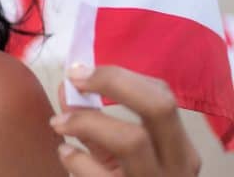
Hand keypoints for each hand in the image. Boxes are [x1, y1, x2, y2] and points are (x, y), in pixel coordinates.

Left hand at [50, 63, 201, 175]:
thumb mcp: (113, 152)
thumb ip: (92, 118)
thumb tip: (68, 85)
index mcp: (176, 147)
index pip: (161, 96)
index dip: (118, 75)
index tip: (79, 70)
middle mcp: (176, 166)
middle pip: (159, 107)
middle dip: (114, 83)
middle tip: (75, 80)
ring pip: (132, 140)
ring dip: (87, 123)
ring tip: (59, 124)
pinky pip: (102, 176)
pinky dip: (77, 159)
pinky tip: (66, 155)